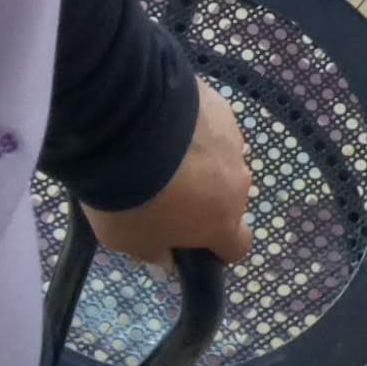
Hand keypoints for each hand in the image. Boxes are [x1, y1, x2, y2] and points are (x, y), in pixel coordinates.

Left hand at [82, 80, 253, 265]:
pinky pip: (209, 125)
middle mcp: (237, 181)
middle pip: (228, 197)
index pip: (239, 245)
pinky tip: (162, 125)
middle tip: (164, 191)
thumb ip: (154, 253)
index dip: (218, 246)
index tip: (193, 240)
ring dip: (198, 161)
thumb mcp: (129, 241)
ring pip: (220, 159)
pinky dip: (192, 129)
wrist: (128, 128)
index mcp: (221, 221)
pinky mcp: (220, 106)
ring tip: (160, 152)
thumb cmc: (131, 198)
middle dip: (203, 197)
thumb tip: (167, 259)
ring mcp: (232, 139)